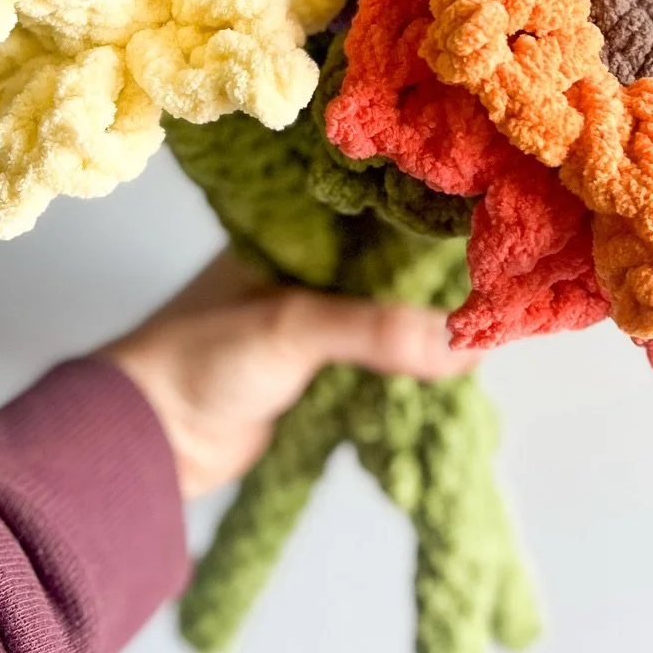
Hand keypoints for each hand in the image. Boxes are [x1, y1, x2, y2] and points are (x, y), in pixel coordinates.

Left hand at [101, 251, 477, 498]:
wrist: (147, 440)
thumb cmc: (199, 360)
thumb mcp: (292, 328)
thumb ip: (375, 330)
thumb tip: (466, 343)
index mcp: (288, 232)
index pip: (372, 212)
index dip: (425, 219)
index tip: (490, 225)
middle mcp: (302, 268)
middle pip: (387, 265)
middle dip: (437, 279)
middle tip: (505, 280)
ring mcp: (310, 322)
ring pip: (385, 314)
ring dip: (425, 327)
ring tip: (493, 324)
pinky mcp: (314, 374)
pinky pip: (375, 363)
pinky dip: (407, 368)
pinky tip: (453, 370)